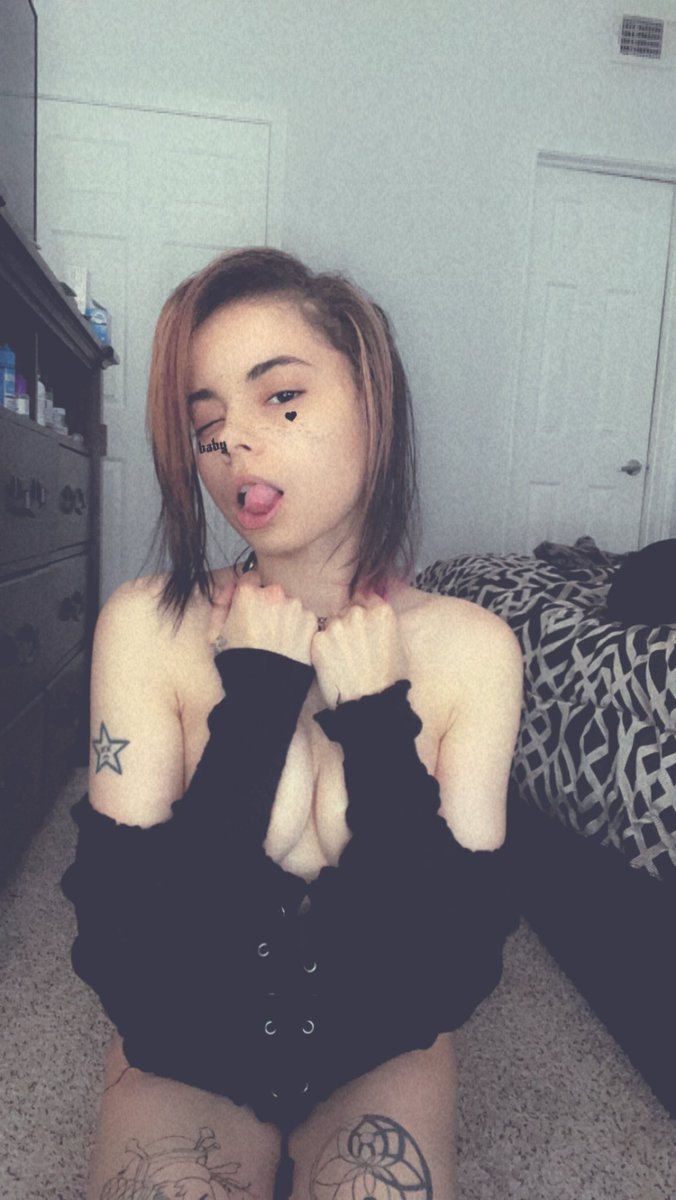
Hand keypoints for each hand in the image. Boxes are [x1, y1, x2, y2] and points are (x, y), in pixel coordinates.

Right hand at [208, 568, 316, 666]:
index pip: (250, 578)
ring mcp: (295, 608)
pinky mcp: (310, 622)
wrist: (265, 686)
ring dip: (284, 617)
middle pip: (271, 592)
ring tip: (277, 641)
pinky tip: (289, 645)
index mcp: (249, 594)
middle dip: (267, 605)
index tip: (249, 605)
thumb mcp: (216, 632)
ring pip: (289, 605)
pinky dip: (298, 629)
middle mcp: (274, 594)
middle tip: (262, 629)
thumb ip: (221, 605)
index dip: (248, 593)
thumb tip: (228, 591)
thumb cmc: (239, 661)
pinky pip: (303, 619)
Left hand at [310, 593, 409, 707]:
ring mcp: (337, 626)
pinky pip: (320, 638)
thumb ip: (384, 624)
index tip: (363, 626)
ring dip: (336, 636)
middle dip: (350, 624)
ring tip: (345, 660)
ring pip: (332, 624)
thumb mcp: (399, 645)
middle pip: (348, 610)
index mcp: (382, 612)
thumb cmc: (390, 679)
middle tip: (354, 648)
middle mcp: (358, 614)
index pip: (367, 598)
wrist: (371, 704)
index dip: (365, 612)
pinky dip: (324, 649)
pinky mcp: (319, 641)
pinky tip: (334, 665)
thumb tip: (374, 613)